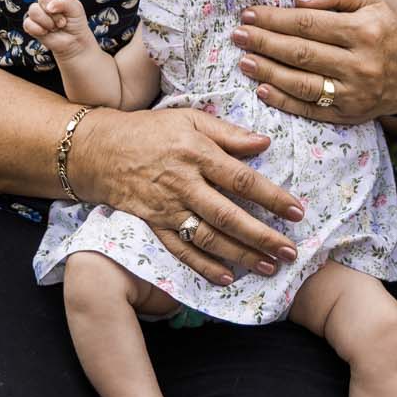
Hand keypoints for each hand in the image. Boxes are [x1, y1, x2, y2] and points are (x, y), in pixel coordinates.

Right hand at [23, 0, 94, 61]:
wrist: (74, 42)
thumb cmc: (76, 23)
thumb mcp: (76, 9)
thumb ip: (65, 2)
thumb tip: (49, 6)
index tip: (65, 3)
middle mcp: (46, 1)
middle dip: (55, 13)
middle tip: (63, 21)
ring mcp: (38, 12)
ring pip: (33, 9)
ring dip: (47, 22)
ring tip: (55, 27)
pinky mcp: (31, 25)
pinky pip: (27, 23)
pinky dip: (39, 29)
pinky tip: (46, 32)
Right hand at [73, 104, 307, 288]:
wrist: (99, 151)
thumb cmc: (150, 131)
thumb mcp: (190, 118)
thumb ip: (228, 132)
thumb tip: (265, 141)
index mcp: (197, 153)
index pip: (242, 179)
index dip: (272, 197)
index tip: (297, 212)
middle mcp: (184, 184)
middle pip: (229, 216)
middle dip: (262, 237)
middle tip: (290, 252)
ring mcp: (168, 208)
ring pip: (209, 238)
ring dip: (241, 255)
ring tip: (269, 267)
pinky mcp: (154, 225)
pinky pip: (182, 251)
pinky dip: (204, 267)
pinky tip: (228, 277)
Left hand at [230, 0, 396, 122]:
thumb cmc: (384, 28)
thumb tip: (299, 0)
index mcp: (365, 30)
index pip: (309, 24)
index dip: (275, 19)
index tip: (250, 13)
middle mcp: (360, 64)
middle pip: (301, 53)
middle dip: (264, 43)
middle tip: (238, 35)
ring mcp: (354, 93)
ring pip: (302, 83)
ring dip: (268, 72)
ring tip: (244, 60)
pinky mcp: (348, 115)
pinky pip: (309, 109)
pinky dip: (283, 100)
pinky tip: (262, 89)